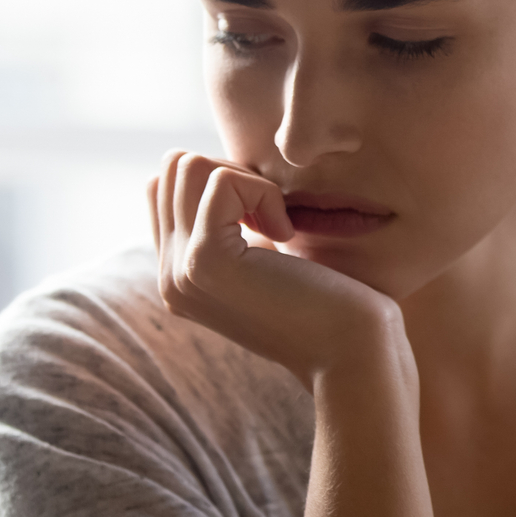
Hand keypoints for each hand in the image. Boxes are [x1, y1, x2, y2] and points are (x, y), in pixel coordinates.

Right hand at [149, 151, 405, 386]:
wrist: (351, 351)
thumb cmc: (328, 302)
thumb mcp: (267, 260)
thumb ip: (232, 228)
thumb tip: (218, 171)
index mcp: (179, 275)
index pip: (164, 187)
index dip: (222, 181)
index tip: (264, 217)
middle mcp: (168, 276)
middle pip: (172, 168)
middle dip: (232, 172)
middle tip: (274, 217)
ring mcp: (179, 271)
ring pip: (185, 165)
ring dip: (246, 181)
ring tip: (278, 225)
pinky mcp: (206, 261)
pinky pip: (221, 181)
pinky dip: (263, 193)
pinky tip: (286, 233)